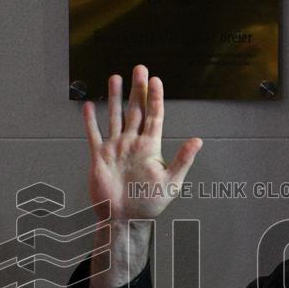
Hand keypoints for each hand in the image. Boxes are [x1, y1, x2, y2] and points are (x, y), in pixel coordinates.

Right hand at [83, 65, 202, 223]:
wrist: (124, 219)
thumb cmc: (148, 204)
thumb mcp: (171, 182)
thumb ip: (182, 160)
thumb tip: (198, 140)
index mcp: (150, 147)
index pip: (154, 116)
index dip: (156, 98)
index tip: (156, 80)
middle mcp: (133, 143)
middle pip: (135, 110)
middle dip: (137, 89)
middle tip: (139, 68)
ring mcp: (115, 148)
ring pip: (116, 117)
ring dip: (115, 98)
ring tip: (115, 77)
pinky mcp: (99, 157)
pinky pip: (94, 135)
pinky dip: (91, 121)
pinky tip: (90, 106)